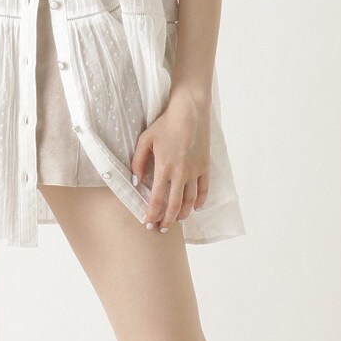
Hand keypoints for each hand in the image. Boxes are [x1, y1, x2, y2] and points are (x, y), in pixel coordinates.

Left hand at [130, 87, 210, 231]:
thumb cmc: (165, 124)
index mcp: (164, 168)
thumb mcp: (145, 141)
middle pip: (174, 205)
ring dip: (183, 214)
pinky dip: (199, 201)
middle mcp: (181, 173)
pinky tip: (195, 208)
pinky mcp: (205, 166)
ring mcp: (195, 171)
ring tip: (177, 220)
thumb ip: (137, 162)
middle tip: (161, 229)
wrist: (190, 111)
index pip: (157, 199)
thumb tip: (135, 181)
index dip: (152, 214)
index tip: (148, 224)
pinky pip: (204, 189)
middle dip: (167, 220)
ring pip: (190, 200)